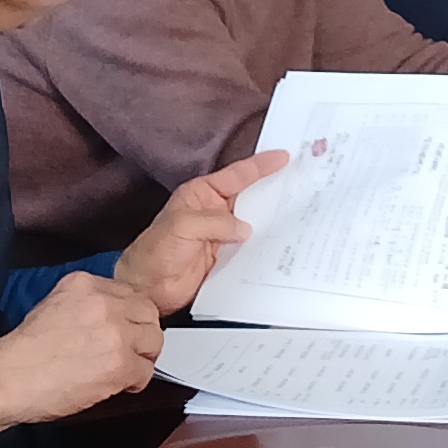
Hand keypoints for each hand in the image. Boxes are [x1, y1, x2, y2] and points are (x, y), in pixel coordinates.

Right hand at [0, 271, 166, 447]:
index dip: (129, 317)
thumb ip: (85, 305)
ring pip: (154, 341)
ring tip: (123, 369)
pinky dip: (134, 382)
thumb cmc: (22, 354)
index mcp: (85, 283)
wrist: (6, 380)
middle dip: (142, 335)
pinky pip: (146, 372)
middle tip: (130, 352)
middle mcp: (104, 302)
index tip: (123, 330)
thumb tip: (111, 318)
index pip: (130, 294)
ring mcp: (115, 332)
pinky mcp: (120, 364)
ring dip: (142, 357)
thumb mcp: (52, 307)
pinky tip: (117, 385)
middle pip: (148, 314)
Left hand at [113, 149, 286, 314]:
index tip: (284, 157)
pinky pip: (251, 249)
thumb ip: (216, 223)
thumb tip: (246, 229)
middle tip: (302, 183)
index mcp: (201, 194)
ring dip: (272, 221)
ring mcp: (221, 235)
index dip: (261, 166)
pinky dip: (265, 247)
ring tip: (300, 214)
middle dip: (274, 190)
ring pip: (254, 223)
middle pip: (250, 197)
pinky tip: (282, 246)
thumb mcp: (183, 227)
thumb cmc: (154, 253)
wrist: (146, 291)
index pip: (237, 175)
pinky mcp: (226, 258)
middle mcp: (214, 212)